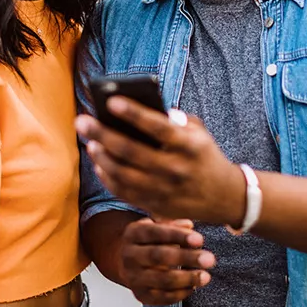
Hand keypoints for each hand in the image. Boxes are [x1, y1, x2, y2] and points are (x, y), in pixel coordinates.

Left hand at [75, 97, 245, 224]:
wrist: (224, 196)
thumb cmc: (204, 155)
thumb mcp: (199, 132)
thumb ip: (175, 119)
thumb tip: (140, 108)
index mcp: (188, 146)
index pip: (157, 126)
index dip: (133, 113)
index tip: (111, 100)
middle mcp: (175, 169)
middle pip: (131, 151)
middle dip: (102, 134)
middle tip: (82, 120)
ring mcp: (164, 190)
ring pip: (122, 174)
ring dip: (101, 156)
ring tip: (90, 141)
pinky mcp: (155, 206)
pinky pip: (123, 192)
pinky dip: (107, 177)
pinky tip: (99, 162)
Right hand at [119, 218, 214, 305]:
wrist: (128, 262)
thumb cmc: (150, 240)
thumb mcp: (157, 226)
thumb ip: (173, 224)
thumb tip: (189, 225)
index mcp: (133, 233)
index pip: (156, 232)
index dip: (178, 236)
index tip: (200, 239)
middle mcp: (129, 255)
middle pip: (158, 256)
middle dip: (186, 258)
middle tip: (209, 259)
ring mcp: (133, 277)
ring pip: (162, 280)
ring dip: (187, 279)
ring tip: (206, 276)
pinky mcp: (140, 295)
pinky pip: (163, 297)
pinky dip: (181, 293)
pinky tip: (193, 287)